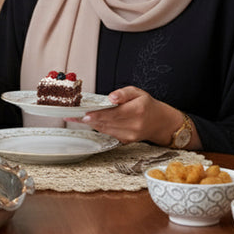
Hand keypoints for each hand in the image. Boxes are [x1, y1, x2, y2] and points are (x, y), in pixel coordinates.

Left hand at [65, 86, 198, 147]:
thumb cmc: (147, 105)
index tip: (84, 114)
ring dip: (90, 124)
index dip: (96, 115)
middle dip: (88, 119)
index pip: (112, 114)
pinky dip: (98, 127)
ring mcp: (130, 135)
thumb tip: (112, 97)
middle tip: (72, 115)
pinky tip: (89, 122)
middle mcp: (133, 125)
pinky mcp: (126, 141)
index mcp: (137, 111)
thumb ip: (124, 93)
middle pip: (106, 123)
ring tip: (75, 118)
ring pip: (105, 129)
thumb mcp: (138, 92)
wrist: (161, 123)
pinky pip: (108, 133)